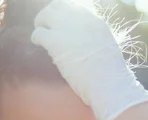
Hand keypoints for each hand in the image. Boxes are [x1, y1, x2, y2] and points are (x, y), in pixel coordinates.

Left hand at [31, 0, 147, 119]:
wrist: (109, 84)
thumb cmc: (110, 75)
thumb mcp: (108, 48)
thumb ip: (94, 39)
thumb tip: (83, 42)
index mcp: (95, 22)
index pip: (75, 8)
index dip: (66, 15)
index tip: (62, 23)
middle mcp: (81, 20)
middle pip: (59, 6)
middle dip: (51, 14)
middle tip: (46, 25)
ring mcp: (68, 29)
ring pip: (46, 15)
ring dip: (41, 23)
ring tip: (40, 34)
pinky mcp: (56, 42)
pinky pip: (39, 33)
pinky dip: (36, 38)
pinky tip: (37, 44)